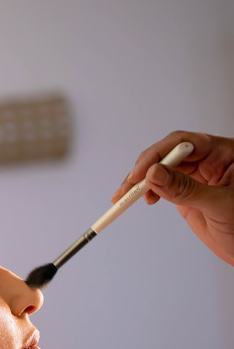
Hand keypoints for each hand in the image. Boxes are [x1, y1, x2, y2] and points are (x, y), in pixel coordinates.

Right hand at [113, 131, 233, 265]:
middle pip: (169, 153)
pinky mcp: (189, 191)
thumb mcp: (220, 205)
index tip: (141, 173)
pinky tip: (143, 199)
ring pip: (162, 168)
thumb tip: (154, 174)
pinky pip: (163, 184)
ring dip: (142, 181)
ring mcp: (199, 175)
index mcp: (226, 153)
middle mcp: (211, 160)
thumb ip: (186, 189)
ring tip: (126, 196)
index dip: (159, 154)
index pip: (185, 143)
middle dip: (145, 168)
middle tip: (128, 188)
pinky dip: (148, 191)